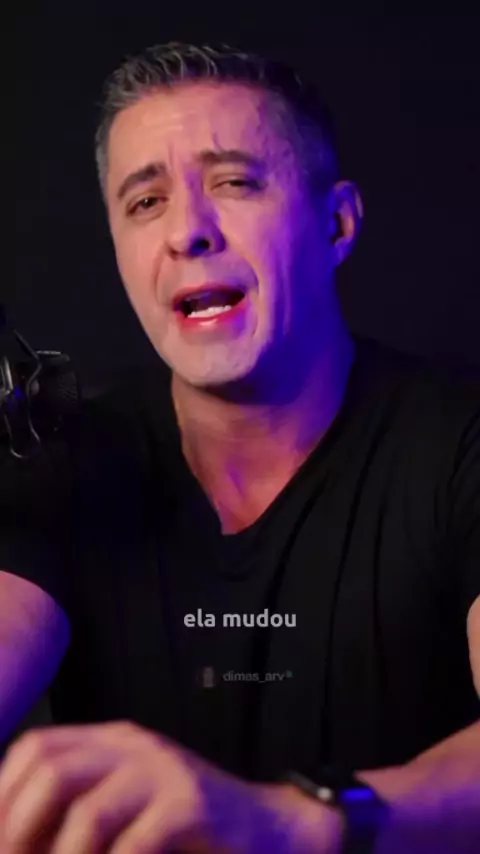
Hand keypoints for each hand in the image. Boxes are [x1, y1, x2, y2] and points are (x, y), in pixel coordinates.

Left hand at [0, 720, 335, 852]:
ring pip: (88, 813)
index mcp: (114, 740)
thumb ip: (82, 808)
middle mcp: (135, 746)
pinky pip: (133, 844)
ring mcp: (166, 772)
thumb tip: (17, 837)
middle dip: (17, 828)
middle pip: (53, 769)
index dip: (4, 794)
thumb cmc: (189, 827)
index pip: (38, 747)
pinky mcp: (193, 806)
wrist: (269, 827)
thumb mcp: (129, 804)